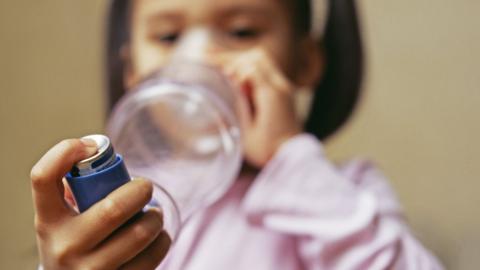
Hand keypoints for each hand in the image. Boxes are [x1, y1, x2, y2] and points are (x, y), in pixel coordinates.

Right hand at [30, 139, 169, 269]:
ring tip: (154, 214)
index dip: (66, 151)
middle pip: (113, 209)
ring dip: (155, 218)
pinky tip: (156, 237)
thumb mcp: (59, 219)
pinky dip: (162, 241)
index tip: (92, 146)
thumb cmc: (71, 241)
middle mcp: (66, 248)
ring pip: (140, 233)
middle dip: (141, 190)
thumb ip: (71, 189)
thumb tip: (96, 151)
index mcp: (48, 222)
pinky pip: (153, 256)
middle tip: (145, 187)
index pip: (43, 177)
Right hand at [217, 49, 301, 167]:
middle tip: (211, 61)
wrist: (294, 157)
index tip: (210, 64)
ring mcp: (284, 88)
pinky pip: (266, 71)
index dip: (228, 63)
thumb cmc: (268, 150)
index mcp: (271, 95)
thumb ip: (239, 106)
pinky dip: (249, 70)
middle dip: (233, 58)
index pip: (249, 66)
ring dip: (242, 62)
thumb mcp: (247, 132)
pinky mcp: (283, 93)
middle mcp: (281, 86)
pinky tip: (236, 78)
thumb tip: (229, 82)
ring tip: (222, 68)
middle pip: (257, 58)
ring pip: (263, 62)